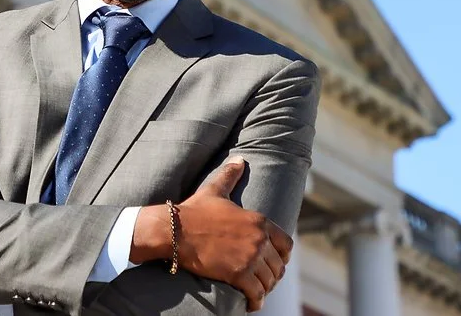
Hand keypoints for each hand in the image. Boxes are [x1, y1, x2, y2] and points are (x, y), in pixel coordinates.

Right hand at [130, 157, 292, 311]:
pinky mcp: (238, 274)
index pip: (285, 244)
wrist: (175, 231)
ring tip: (257, 292)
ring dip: (265, 288)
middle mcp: (259, 239)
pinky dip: (256, 301)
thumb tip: (239, 159)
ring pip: (269, 280)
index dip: (283, 256)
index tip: (275, 262)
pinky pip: (256, 293)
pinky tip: (252, 303)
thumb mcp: (215, 190)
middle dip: (272, 274)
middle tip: (264, 280)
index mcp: (258, 220)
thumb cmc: (194, 211)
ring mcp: (250, 257)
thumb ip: (230, 175)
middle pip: (278, 265)